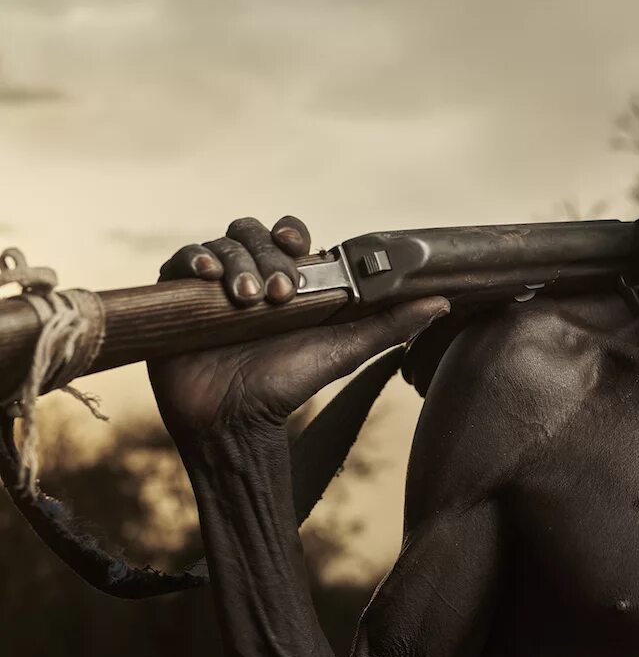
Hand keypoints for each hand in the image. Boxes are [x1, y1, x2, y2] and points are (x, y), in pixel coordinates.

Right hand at [148, 216, 448, 465]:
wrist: (235, 422)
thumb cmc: (288, 384)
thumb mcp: (344, 349)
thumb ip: (390, 324)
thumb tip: (441, 302)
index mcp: (287, 282)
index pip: (288, 236)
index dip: (292, 233)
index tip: (302, 250)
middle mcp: (249, 276)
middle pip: (253, 234)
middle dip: (267, 257)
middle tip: (278, 296)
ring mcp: (212, 286)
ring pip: (221, 245)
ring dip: (237, 263)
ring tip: (248, 301)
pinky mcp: (178, 298)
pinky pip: (181, 261)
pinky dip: (195, 260)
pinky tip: (208, 276)